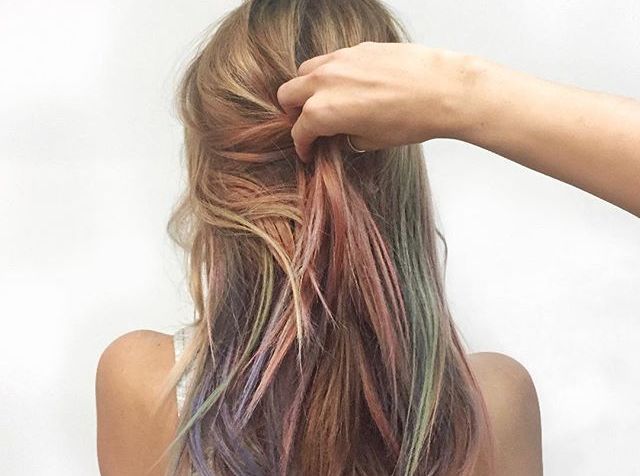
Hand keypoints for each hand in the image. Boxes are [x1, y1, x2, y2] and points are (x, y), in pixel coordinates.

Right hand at [276, 41, 481, 161]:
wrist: (443, 89)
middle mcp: (324, 81)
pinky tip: (349, 86)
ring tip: (325, 102)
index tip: (308, 151)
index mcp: (323, 111)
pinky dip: (330, 74)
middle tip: (308, 125)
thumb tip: (339, 135)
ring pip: (305, 71)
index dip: (302, 146)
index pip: (300, 130)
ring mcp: (339, 60)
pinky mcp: (357, 48)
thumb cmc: (410, 119)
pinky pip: (331, 60)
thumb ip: (345, 137)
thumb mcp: (371, 141)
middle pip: (288, 94)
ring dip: (307, 88)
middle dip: (293, 112)